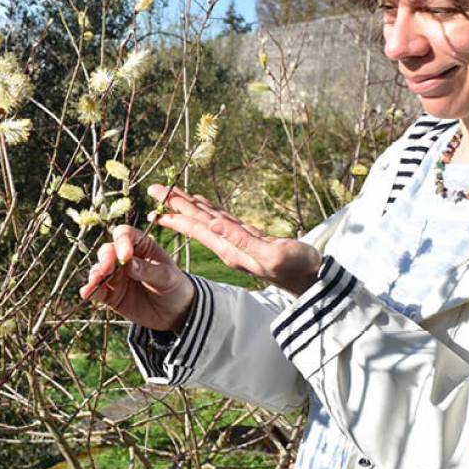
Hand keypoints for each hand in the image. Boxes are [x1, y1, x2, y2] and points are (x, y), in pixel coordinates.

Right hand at [81, 224, 194, 331]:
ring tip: (95, 281)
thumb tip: (127, 263)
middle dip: (105, 259)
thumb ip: (147, 270)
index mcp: (141, 246)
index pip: (125, 235)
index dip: (121, 242)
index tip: (125, 256)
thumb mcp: (167, 277)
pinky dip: (90, 290)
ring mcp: (116, 276)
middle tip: (107, 269)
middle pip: (108, 250)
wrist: (175, 314)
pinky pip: (97, 290)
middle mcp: (125, 258)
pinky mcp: (111, 294)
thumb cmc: (175, 287)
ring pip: (99, 269)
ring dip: (95, 274)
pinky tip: (86, 292)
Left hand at [147, 184, 319, 296]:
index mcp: (230, 249)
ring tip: (172, 194)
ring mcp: (237, 244)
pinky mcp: (248, 239)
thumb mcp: (271, 254)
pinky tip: (203, 205)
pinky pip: (222, 220)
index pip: (196, 226)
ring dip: (189, 206)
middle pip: (196, 220)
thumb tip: (212, 223)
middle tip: (154, 187)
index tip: (157, 197)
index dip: (176, 211)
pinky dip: (210, 210)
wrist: (313, 280)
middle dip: (175, 204)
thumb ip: (241, 240)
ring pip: (208, 219)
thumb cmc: (297, 267)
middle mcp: (228, 246)